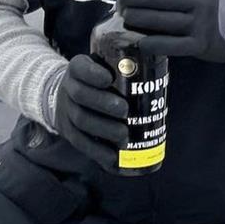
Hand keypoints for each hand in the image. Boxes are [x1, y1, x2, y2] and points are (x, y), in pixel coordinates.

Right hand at [53, 54, 128, 169]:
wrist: (70, 98)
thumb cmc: (98, 83)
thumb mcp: (104, 68)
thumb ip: (125, 69)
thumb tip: (158, 70)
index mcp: (78, 69)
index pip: (80, 67)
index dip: (92, 73)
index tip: (109, 78)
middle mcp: (69, 88)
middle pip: (80, 95)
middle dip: (103, 103)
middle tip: (125, 110)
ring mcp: (66, 110)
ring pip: (81, 120)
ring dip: (103, 129)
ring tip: (123, 134)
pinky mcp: (68, 131)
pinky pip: (80, 142)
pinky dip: (96, 151)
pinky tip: (112, 156)